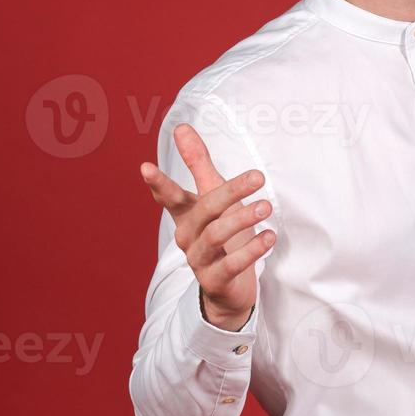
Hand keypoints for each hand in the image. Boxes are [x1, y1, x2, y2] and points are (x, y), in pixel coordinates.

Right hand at [140, 122, 275, 329]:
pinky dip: (252, 250)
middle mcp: (188, 236)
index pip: (170, 196)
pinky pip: (232, 264)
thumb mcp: (212, 196)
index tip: (145, 167)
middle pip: (205, 209)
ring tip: (266, 206)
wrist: (229, 288)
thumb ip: (197, 163)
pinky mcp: (215, 280)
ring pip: (217, 235)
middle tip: (259, 176)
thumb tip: (181, 127)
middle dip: (230, 192)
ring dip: (243, 219)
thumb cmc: (222, 235)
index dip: (158, 183)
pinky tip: (269, 237)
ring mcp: (199, 260)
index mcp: (187, 215)